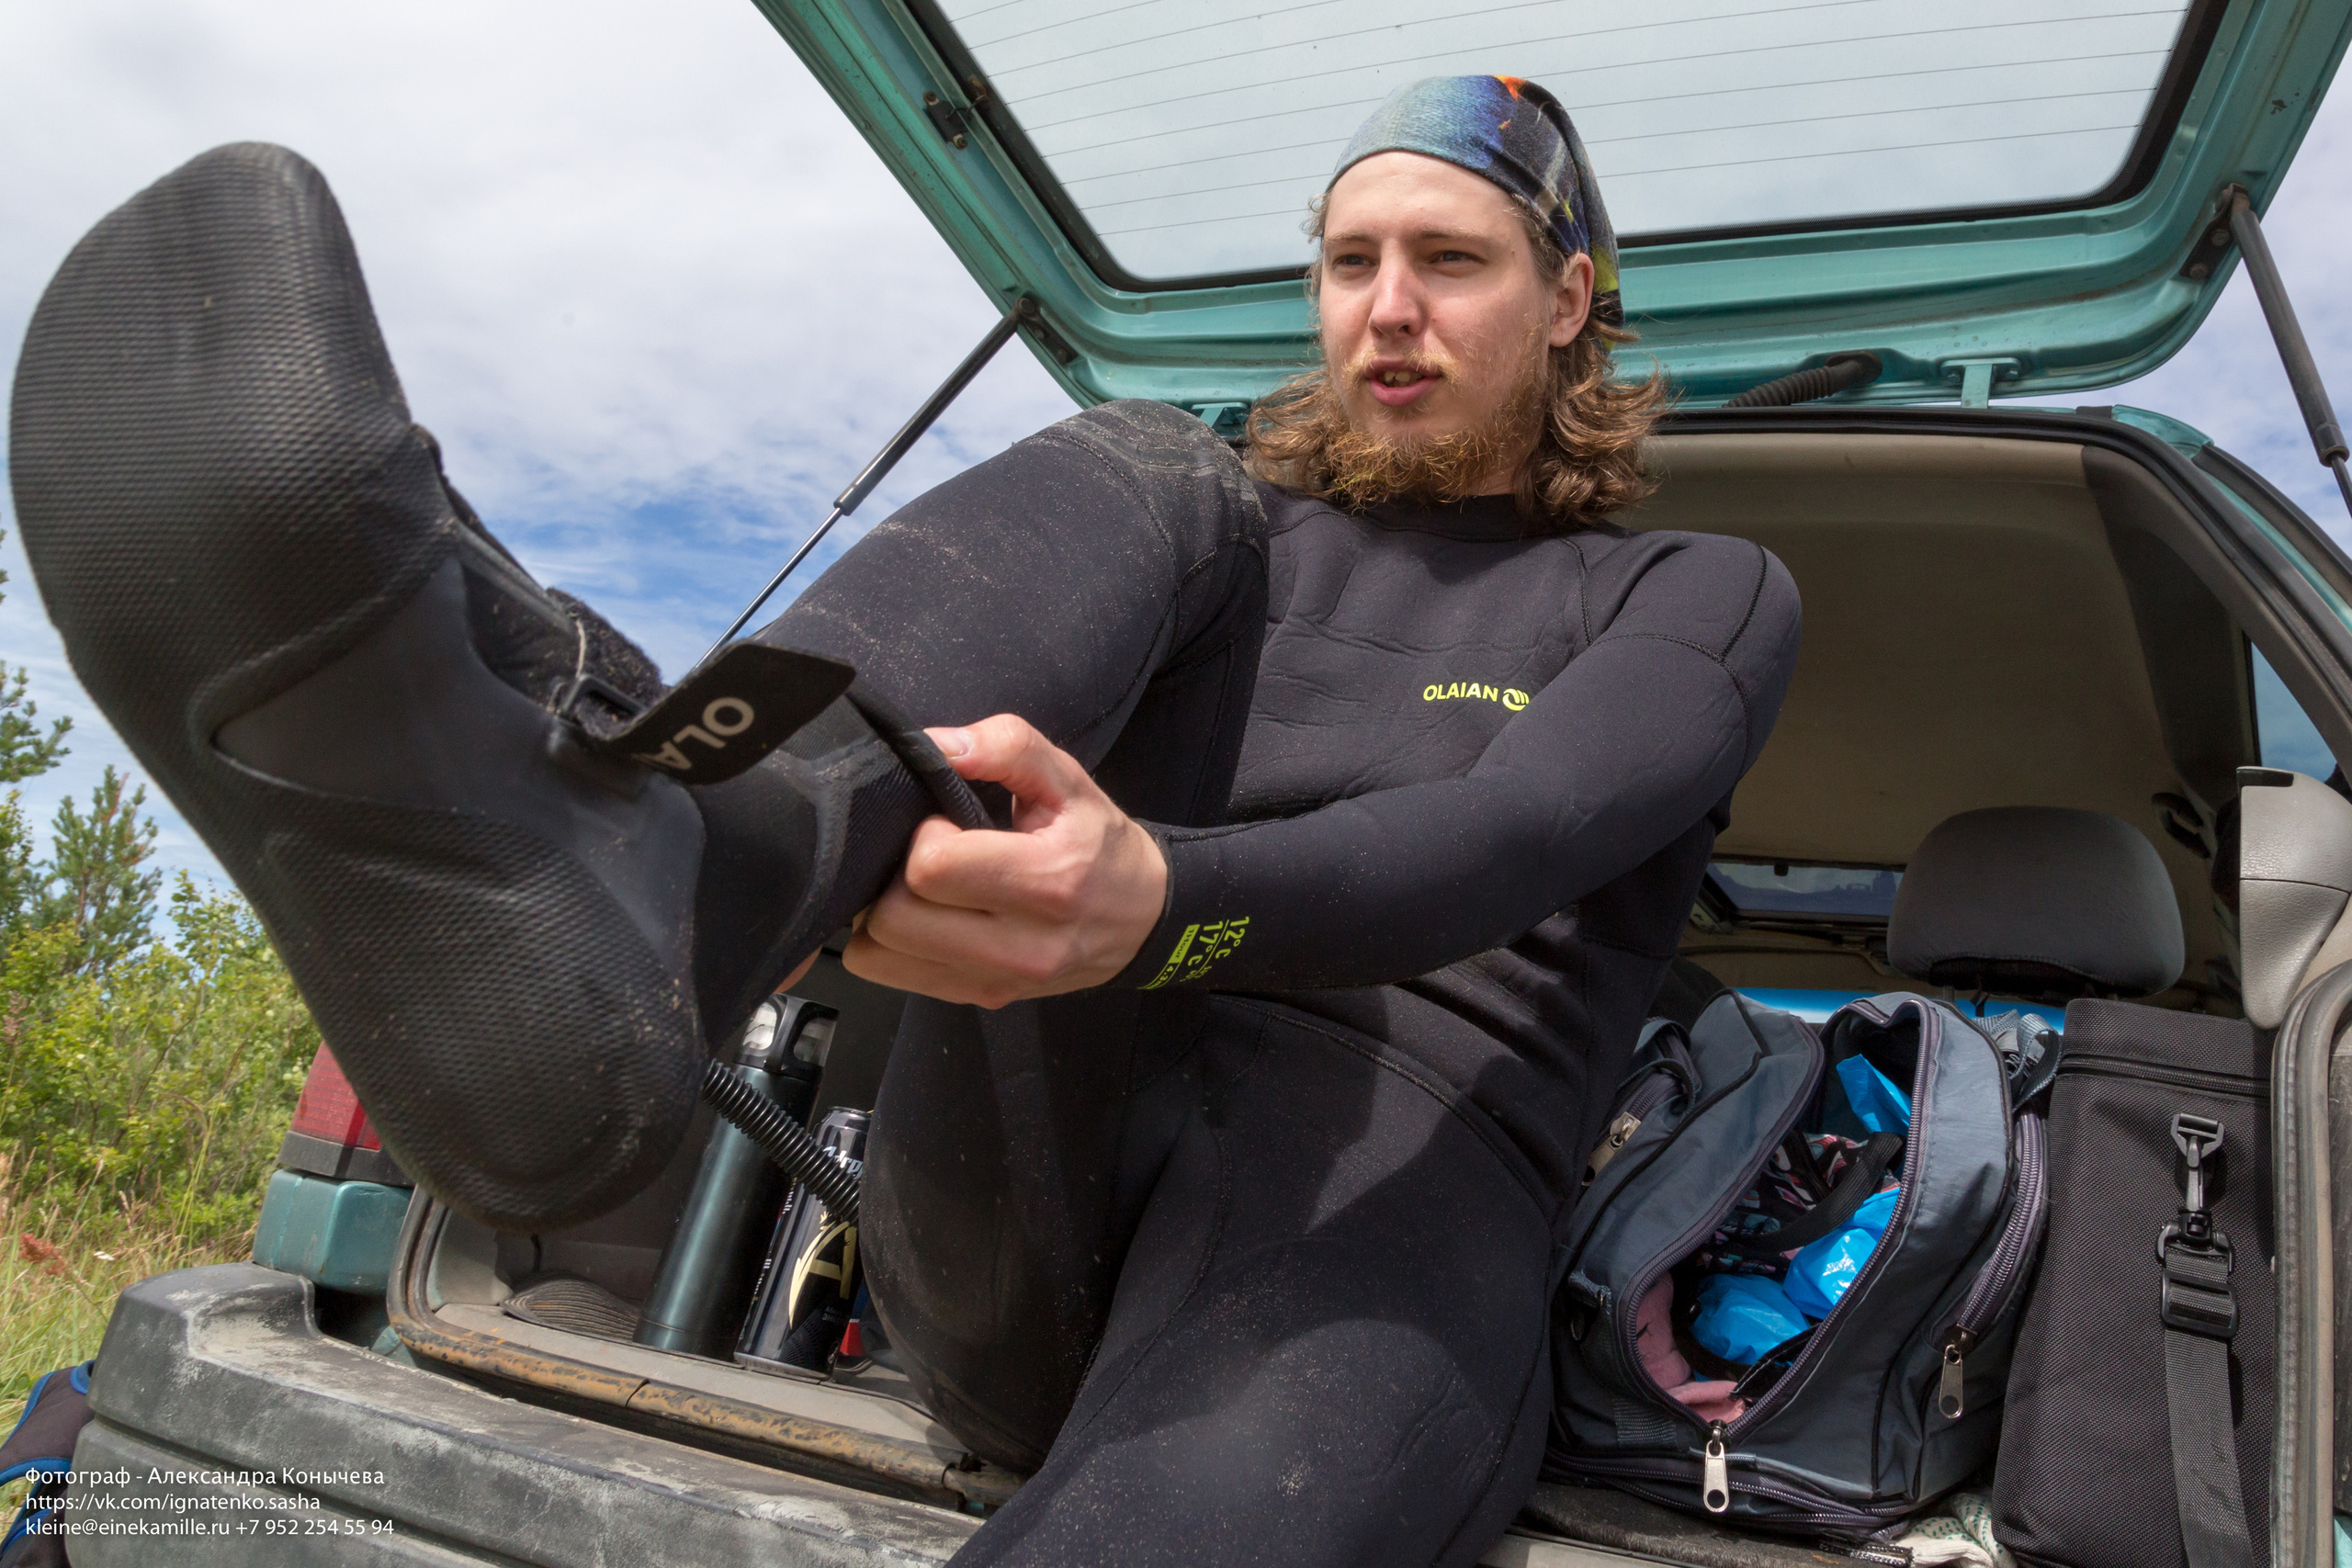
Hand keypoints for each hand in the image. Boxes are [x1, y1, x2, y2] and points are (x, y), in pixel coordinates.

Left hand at [841, 714, 1167, 1007]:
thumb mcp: (1069, 779)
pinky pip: (893, 975)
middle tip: (931, 855)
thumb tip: (936, 746)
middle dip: (896, 876)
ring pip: (881, 954)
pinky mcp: (982, 1000)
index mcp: (1048, 882)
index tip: (946, 823)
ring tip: (923, 886)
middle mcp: (1023, 946)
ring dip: (885, 912)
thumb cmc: (1100, 844)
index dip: (924, 835)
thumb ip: (1007, 747)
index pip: (931, 867)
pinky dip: (891, 943)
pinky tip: (925, 916)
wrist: (1144, 920)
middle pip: (895, 918)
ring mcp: (999, 982)